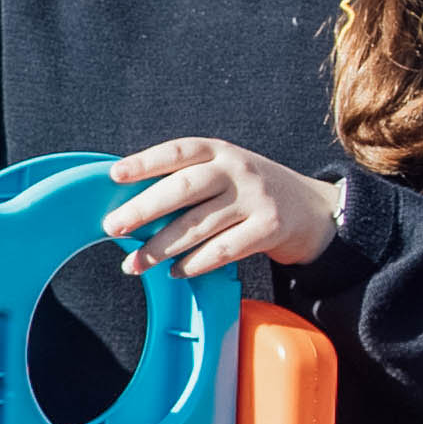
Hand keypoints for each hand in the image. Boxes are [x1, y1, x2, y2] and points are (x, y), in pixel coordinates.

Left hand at [100, 136, 342, 274]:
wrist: (310, 208)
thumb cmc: (248, 190)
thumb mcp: (223, 171)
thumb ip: (185, 179)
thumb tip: (128, 205)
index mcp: (218, 151)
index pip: (177, 151)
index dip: (144, 162)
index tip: (114, 175)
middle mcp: (236, 169)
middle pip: (184, 189)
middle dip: (143, 209)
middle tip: (112, 227)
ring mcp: (255, 199)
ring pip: (199, 225)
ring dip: (161, 248)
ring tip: (134, 264)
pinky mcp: (269, 228)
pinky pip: (224, 250)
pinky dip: (195, 264)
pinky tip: (175, 272)